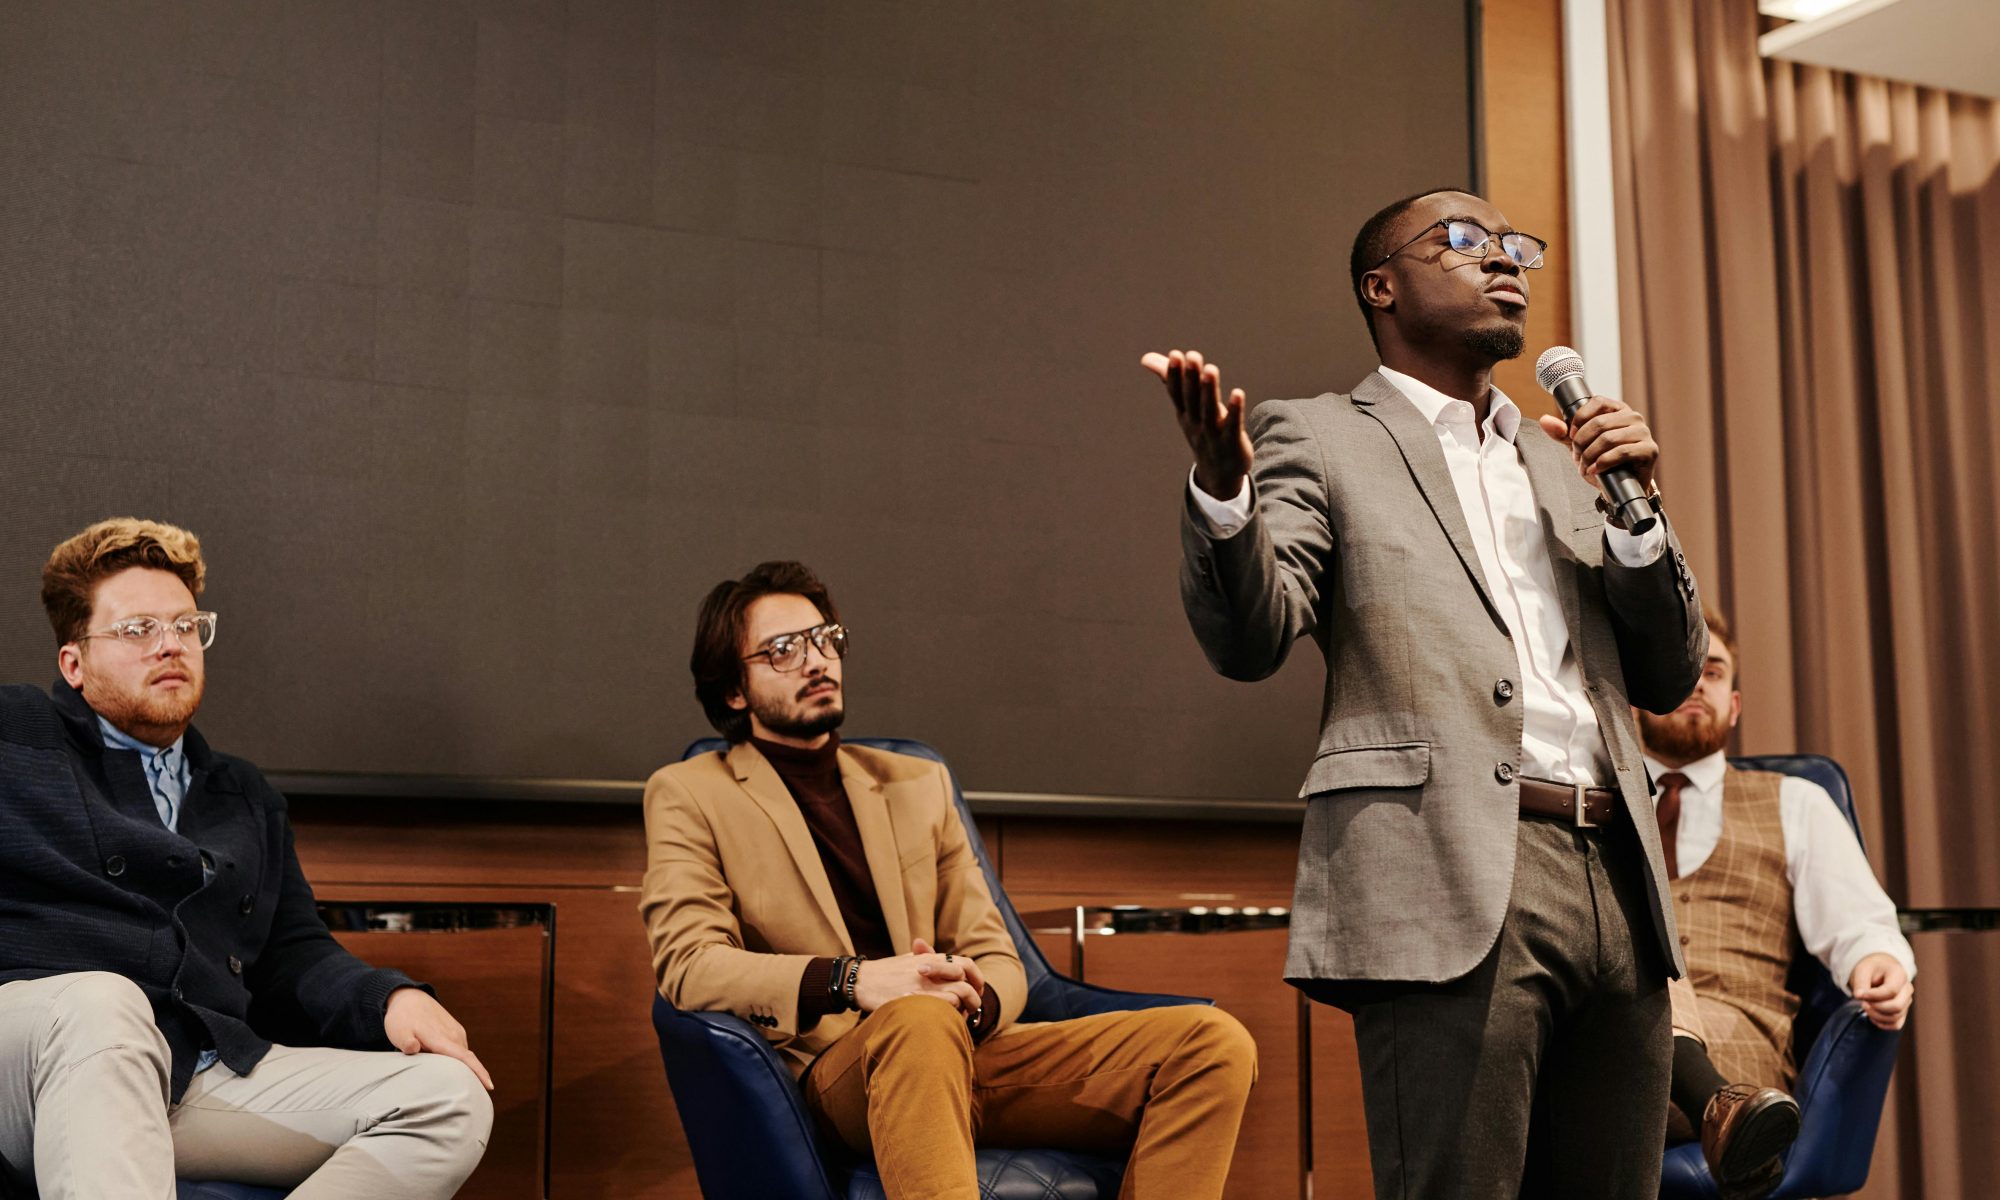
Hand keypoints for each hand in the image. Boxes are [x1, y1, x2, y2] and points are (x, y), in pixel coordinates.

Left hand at [384, 987, 493, 1089]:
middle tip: (470, 1097)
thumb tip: (413, 1048)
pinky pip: (460, 1049)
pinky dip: (459, 1060)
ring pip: (463, 1055)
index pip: (464, 1057)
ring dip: (463, 1068)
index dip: (478, 1072)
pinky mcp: (455, 1030)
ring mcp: (455, 1031)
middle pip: (466, 1060)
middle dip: (472, 1077)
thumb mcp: (398, 1032)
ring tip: (456, 1084)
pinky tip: (450, 1067)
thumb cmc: (402, 1018)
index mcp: (440, 1038)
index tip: (489, 1086)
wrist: (409, 998)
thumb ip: (405, 1042)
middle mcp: (453, 1035)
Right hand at [852, 938, 983, 1015]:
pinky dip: (951, 1013)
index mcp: (930, 958)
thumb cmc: (884, 972)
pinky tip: (947, 1020)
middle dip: (975, 997)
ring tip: (963, 1018)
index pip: (966, 964)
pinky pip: (944, 1005)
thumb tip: (939, 961)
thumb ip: (925, 959)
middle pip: (966, 981)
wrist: (860, 980)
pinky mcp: (916, 998)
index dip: (977, 978)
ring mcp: (923, 983)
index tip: (977, 990)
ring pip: (958, 993)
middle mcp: (930, 969)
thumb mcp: (907, 960)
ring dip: (965, 1007)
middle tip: (973, 1008)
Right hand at [1142, 349, 1252, 500]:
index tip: (1175, 355)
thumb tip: (1146, 358)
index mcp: (1184, 413)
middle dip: (1191, 378)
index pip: (1177, 393)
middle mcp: (1196, 422)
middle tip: (1192, 356)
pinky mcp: (1232, 441)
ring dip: (1209, 390)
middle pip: (1192, 399)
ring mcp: (1213, 433)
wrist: (1219, 473)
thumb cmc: (1202, 431)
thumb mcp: (1185, 407)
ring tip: (1211, 369)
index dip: (1175, 375)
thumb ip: (1170, 380)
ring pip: (1209, 410)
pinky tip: (1238, 393)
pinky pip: (1232, 425)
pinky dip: (1234, 410)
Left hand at [1536, 395, 1658, 493]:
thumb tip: (1544, 419)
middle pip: (1599, 422)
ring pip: (1608, 438)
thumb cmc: (1601, 463)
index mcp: (1617, 410)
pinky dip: (1602, 463)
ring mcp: (1643, 433)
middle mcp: (1633, 417)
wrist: (1618, 489)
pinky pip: (1622, 452)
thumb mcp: (1579, 446)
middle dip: (1581, 443)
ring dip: (1590, 455)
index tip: (1572, 435)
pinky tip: (1595, 470)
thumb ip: (1562, 433)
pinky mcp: (1649, 450)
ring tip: (1585, 467)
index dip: (1580, 418)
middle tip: (1577, 457)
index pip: (1597, 401)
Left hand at [1848, 953, 1914, 1029]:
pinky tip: (1872, 1016)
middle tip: (1862, 1002)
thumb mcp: (1862, 970)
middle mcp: (1907, 989)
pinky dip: (1882, 1024)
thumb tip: (1858, 996)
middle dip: (1876, 1008)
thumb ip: (1861, 983)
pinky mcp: (1903, 1011)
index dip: (1874, 996)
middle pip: (1897, 1007)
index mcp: (1899, 974)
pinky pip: (1896, 1024)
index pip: (1891, 991)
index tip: (1859, 995)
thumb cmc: (1871, 968)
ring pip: (1896, 1017)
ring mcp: (1907, 1001)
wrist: (1878, 969)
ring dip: (1877, 1016)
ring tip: (1865, 1007)